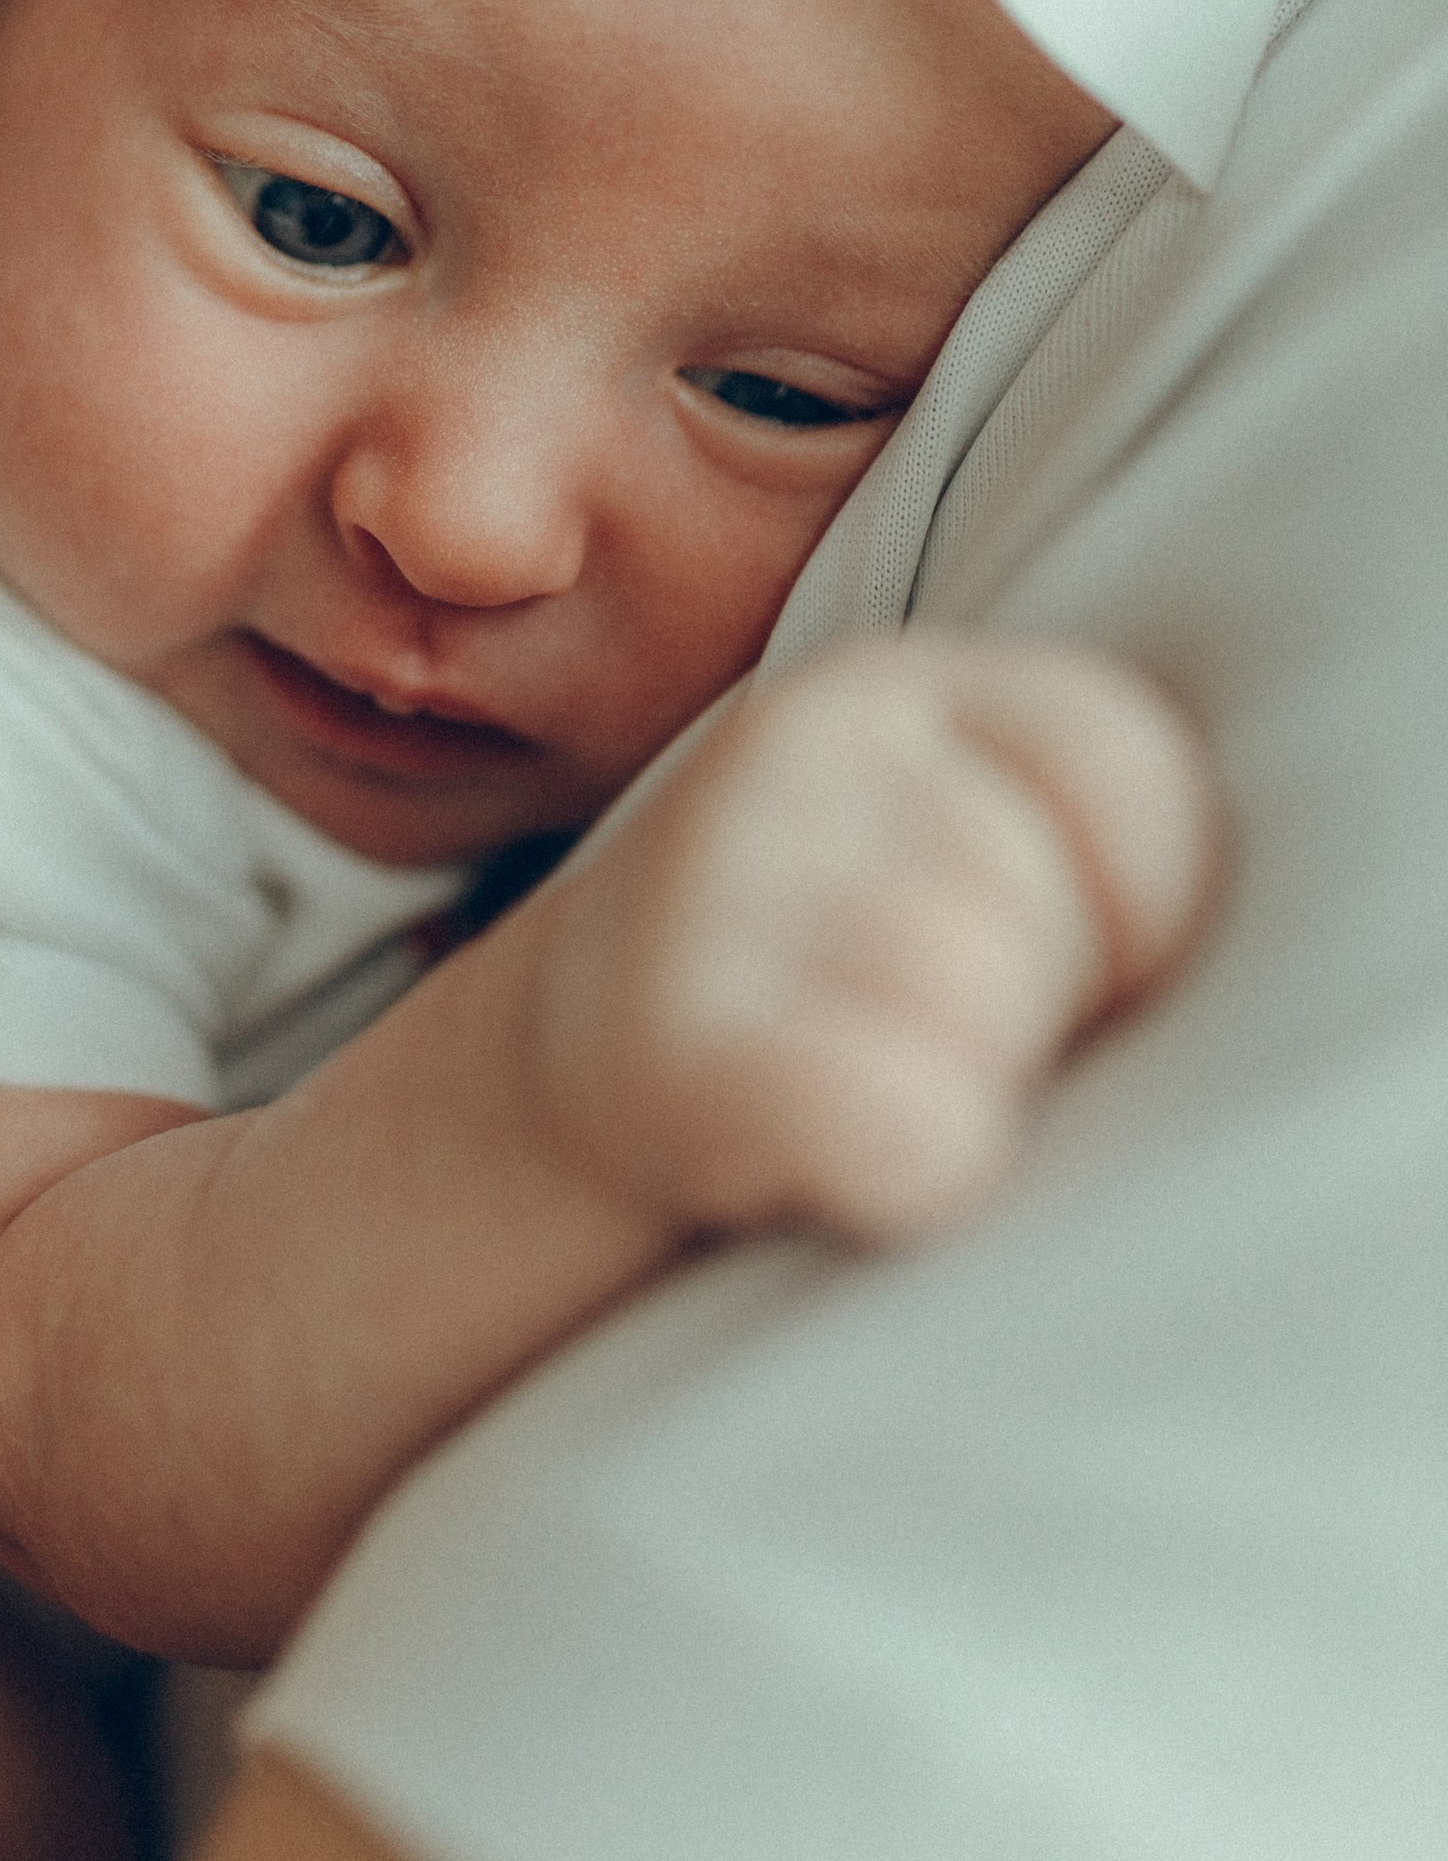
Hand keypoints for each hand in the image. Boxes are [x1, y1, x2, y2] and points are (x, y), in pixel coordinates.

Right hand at [532, 636, 1221, 1243]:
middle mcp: (791, 745)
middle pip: (1061, 914)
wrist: (576, 1081)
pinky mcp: (667, 1044)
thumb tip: (1284, 927)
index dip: (1133, 923)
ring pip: (981, 1016)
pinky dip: (903, 1173)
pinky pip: (896, 1124)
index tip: (1042, 968)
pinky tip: (825, 1157)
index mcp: (896, 688)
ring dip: (956, 1098)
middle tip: (914, 1044)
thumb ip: (1083, 834)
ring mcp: (710, 883)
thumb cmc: (837, 990)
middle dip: (1031, 1019)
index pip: (1134, 784)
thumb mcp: (959, 846)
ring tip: (859, 1087)